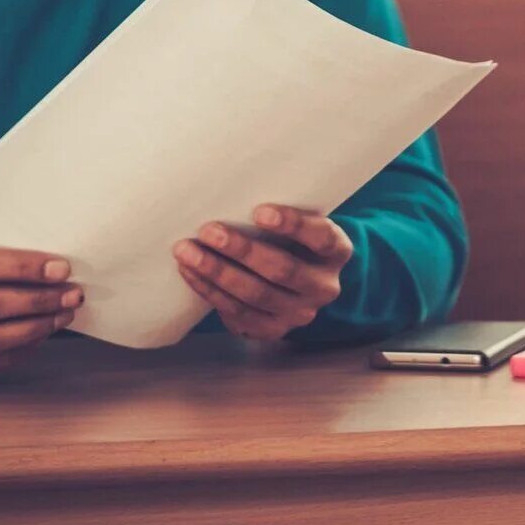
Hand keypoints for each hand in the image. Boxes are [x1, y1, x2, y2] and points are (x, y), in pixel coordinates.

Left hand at [174, 205, 351, 341]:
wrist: (298, 280)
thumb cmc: (292, 240)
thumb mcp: (301, 224)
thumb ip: (281, 216)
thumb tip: (232, 195)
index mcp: (337, 252)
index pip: (321, 238)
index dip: (292, 225)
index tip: (258, 211)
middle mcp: (324, 287)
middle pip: (281, 270)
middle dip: (240, 250)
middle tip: (208, 231)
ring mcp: (300, 313)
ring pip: (255, 295)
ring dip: (216, 272)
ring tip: (188, 252)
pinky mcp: (274, 330)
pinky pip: (238, 314)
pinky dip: (210, 291)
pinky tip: (191, 272)